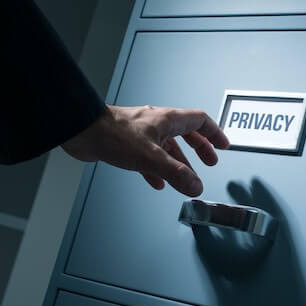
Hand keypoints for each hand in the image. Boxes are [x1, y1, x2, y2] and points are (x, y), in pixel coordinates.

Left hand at [62, 105, 229, 196]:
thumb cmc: (112, 134)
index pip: (199, 121)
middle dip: (199, 149)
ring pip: (167, 148)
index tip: (223, 145)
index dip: (214, 133)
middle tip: (209, 161)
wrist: (82, 131)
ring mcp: (142, 134)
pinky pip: (149, 158)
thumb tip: (196, 186)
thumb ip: (176, 173)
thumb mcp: (151, 157)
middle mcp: (156, 124)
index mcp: (167, 120)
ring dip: (179, 163)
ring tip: (186, 178)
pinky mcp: (127, 145)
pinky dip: (157, 170)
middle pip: (186, 134)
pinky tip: (157, 182)